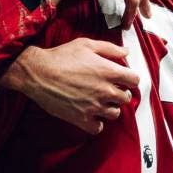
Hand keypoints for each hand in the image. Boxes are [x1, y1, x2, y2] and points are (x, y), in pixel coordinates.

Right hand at [0, 40, 139, 134]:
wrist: (38, 73)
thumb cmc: (61, 57)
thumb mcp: (86, 45)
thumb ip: (109, 48)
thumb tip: (126, 53)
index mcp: (108, 71)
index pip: (134, 80)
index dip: (129, 78)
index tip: (122, 77)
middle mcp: (105, 90)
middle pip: (126, 98)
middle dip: (120, 92)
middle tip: (108, 88)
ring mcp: (94, 107)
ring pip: (114, 113)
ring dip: (109, 107)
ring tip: (99, 101)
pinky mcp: (82, 119)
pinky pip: (98, 127)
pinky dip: (96, 122)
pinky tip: (90, 113)